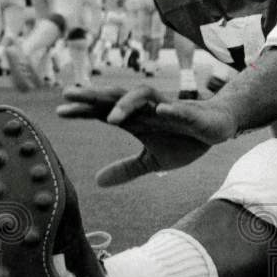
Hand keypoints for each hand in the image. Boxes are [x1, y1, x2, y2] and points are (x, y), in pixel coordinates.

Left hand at [56, 86, 236, 186]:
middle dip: (95, 96)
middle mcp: (147, 110)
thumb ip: (126, 169)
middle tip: (70, 94)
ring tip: (111, 119)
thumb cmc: (184, 139)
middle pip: (116, 97)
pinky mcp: (190, 113)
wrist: (217, 129)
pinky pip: (178, 110)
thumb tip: (97, 182)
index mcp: (136, 120)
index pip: (104, 111)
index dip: (83, 110)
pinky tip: (160, 111)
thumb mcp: (152, 161)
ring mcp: (167, 108)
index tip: (60, 112)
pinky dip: (169, 109)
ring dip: (127, 104)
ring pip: (142, 96)